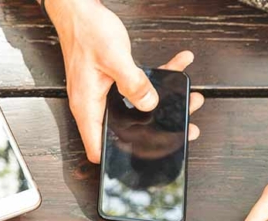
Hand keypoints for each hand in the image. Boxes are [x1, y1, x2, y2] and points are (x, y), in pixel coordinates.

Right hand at [45, 0, 202, 162]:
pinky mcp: (112, 82)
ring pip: (137, 108)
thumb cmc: (87, 31)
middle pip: (126, 130)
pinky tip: (178, 66)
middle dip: (155, 128)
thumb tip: (150, 104)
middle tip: (183, 126)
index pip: (98, 148)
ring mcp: (104, 94)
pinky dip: (158, 77)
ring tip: (189, 96)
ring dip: (164, 101)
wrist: (78, 10)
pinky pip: (138, 86)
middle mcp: (94, 105)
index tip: (144, 158)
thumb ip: (134, 83)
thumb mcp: (115, 58)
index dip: (117, 158)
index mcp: (88, 107)